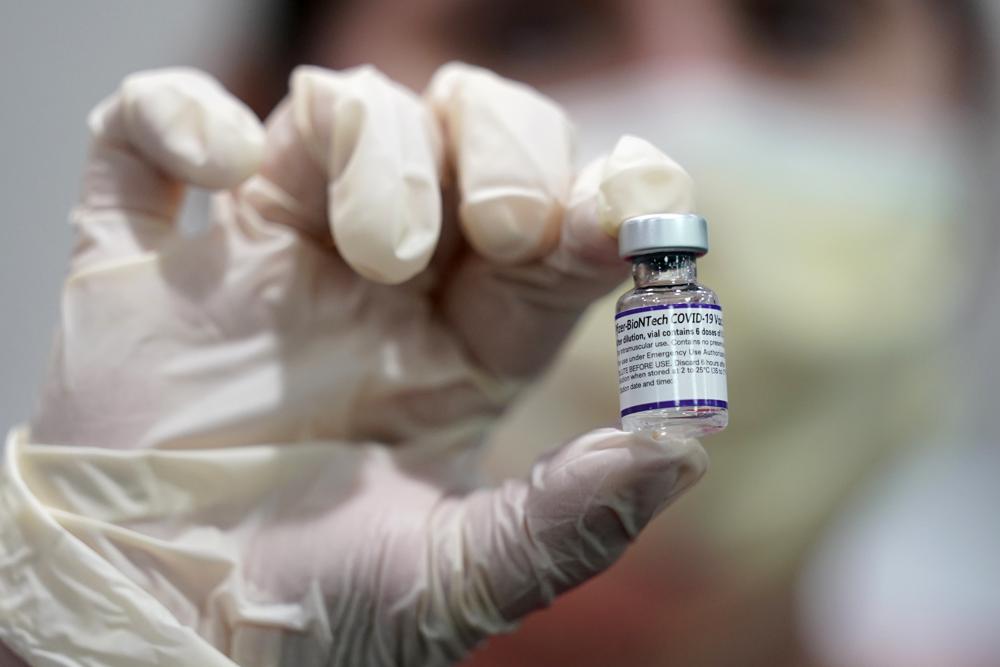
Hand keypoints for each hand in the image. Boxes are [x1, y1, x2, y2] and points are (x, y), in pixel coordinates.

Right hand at [25, 65, 706, 665]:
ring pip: (342, 112)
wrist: (168, 641)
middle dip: (506, 146)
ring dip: (377, 143)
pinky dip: (178, 116)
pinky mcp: (144, 264)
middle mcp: (377, 284)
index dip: (606, 200)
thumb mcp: (456, 579)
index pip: (558, 231)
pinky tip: (220, 164)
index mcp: (466, 347)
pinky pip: (146, 139)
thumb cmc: (311, 619)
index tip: (627, 215)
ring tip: (370, 248)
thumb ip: (570, 519)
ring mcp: (260, 260)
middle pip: (470, 131)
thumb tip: (687, 443)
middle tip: (506, 226)